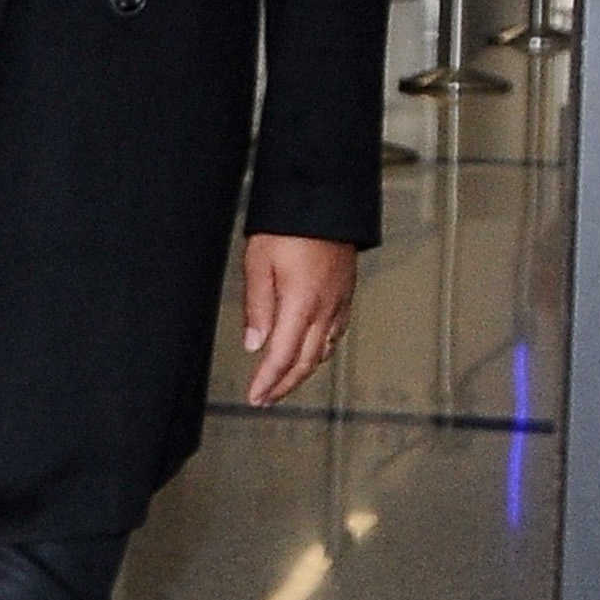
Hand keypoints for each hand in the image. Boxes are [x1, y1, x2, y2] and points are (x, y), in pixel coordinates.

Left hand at [243, 233, 357, 406]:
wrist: (325, 200)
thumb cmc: (288, 225)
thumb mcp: (259, 262)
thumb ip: (258, 307)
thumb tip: (254, 344)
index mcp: (302, 303)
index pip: (283, 356)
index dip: (268, 381)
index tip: (255, 396)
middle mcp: (326, 308)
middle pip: (306, 362)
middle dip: (284, 386)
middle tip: (265, 399)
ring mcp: (339, 303)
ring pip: (323, 351)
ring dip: (302, 372)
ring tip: (282, 383)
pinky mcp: (346, 295)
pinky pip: (335, 334)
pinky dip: (320, 352)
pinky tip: (310, 354)